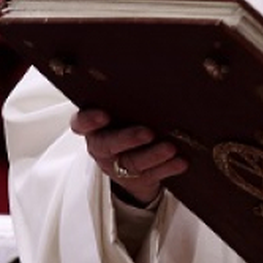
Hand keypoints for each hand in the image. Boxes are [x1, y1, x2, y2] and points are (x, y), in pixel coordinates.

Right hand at [70, 109, 187, 205]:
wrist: (135, 163)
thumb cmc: (129, 125)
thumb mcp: (123, 113)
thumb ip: (129, 103)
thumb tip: (156, 82)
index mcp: (94, 127)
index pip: (81, 123)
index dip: (89, 120)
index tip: (103, 114)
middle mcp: (101, 147)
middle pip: (108, 145)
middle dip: (128, 138)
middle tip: (148, 133)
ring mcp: (117, 166)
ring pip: (132, 162)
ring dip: (153, 155)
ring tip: (171, 148)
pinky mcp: (136, 180)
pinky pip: (151, 175)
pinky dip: (167, 168)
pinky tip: (181, 161)